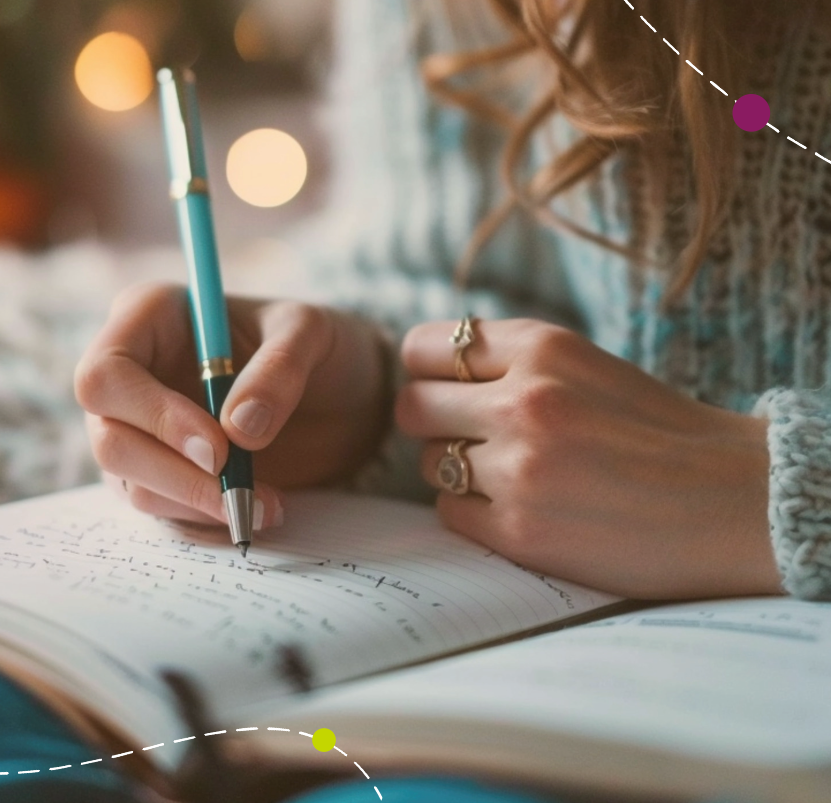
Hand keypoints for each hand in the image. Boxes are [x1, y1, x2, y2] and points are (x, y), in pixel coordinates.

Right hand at [75, 283, 390, 529]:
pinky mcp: (158, 473)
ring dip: (197, 504)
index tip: (219, 448)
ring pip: (131, 484)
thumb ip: (280, 366)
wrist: (338, 396)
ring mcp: (136, 428)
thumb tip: (239, 429)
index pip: (107, 374)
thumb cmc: (315, 346)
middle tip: (241, 493)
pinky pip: (161, 508)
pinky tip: (255, 510)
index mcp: (148, 318)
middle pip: (109, 439)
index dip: (154, 417)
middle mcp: (129, 374)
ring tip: (268, 505)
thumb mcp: (312, 333)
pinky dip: (205, 518)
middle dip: (174, 475)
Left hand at [395, 318, 781, 598]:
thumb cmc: (656, 431)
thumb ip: (508, 362)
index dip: (428, 373)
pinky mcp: (521, 531)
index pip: (422, 348)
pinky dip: (476, 515)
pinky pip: (450, 514)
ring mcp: (519, 468)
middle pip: (411, 407)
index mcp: (541, 347)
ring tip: (517, 477)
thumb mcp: (583, 365)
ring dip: (457, 472)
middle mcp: (523, 400)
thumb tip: (424, 373)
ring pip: (429, 463)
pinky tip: (525, 511)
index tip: (449, 391)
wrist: (738, 501)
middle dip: (433, 424)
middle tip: (472, 438)